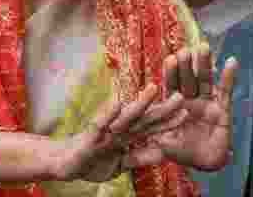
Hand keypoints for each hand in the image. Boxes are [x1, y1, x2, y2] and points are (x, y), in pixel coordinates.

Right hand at [52, 84, 187, 182]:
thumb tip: (162, 154)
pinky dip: (108, 113)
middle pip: (145, 117)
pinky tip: (117, 102)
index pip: (152, 127)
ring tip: (153, 88)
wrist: (64, 164)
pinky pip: (100, 122)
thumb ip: (139, 158)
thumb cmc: (93, 161)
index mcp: (128, 135)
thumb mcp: (121, 165)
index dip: (169, 121)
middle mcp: (119, 128)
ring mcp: (105, 130)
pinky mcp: (90, 134)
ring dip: (139, 102)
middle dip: (162, 108)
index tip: (187, 113)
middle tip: (181, 96)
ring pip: (126, 115)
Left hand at [129, 47, 237, 171]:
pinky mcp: (222, 108)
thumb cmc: (181, 151)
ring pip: (205, 79)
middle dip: (186, 64)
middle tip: (185, 51)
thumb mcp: (164, 143)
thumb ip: (155, 134)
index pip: (171, 84)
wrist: (204, 164)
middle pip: (187, 78)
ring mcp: (206, 101)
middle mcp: (189, 99)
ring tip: (204, 47)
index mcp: (173, 104)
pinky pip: (226, 90)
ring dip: (204, 63)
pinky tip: (231, 62)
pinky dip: (229, 76)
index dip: (171, 72)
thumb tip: (144, 128)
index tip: (171, 59)